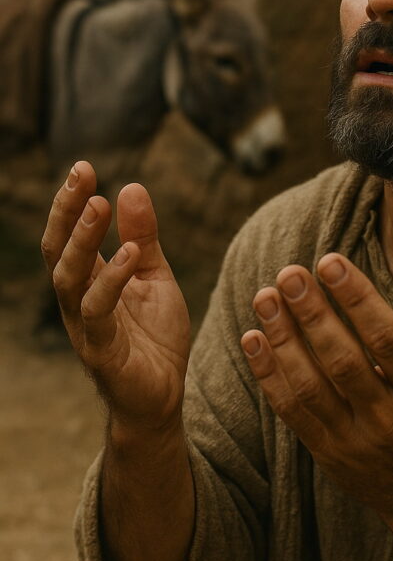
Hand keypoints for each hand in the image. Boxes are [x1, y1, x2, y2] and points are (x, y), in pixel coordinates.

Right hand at [41, 161, 190, 433]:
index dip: (73, 203)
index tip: (83, 167)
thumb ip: (143, 237)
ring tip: (99, 204)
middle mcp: (79, 300)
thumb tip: (131, 187)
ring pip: (69, 278)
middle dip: (67, 211)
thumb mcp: (154, 276)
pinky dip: (112, 280)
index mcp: (90, 280)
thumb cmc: (154, 336)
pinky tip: (128, 254)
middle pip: (59, 250)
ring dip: (82, 240)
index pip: (71, 235)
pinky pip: (99, 312)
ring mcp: (86, 326)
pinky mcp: (101, 351)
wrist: (164, 393)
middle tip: (81, 175)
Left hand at [240, 254, 392, 523]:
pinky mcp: (327, 452)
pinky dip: (270, 375)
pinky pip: (292, 412)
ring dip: (285, 339)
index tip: (332, 262)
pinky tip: (254, 338)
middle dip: (313, 313)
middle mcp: (388, 421)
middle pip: (343, 361)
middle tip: (290, 274)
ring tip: (266, 296)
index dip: (358, 300)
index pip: (388, 341)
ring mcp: (353, 440)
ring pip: (311, 386)